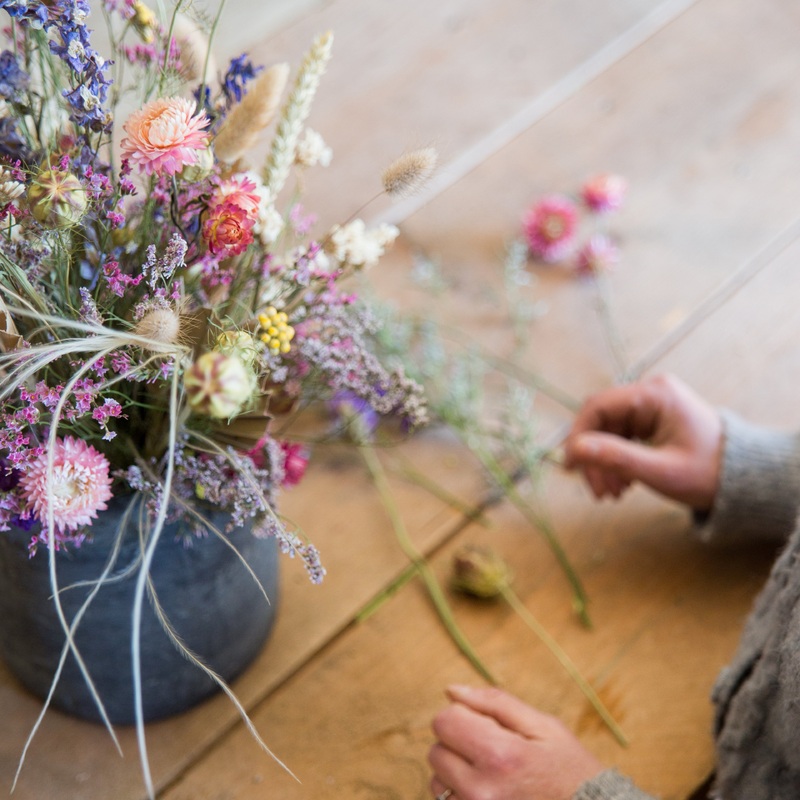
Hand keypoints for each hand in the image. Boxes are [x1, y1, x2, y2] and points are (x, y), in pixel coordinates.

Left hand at [428, 685, 602, 799]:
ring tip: (493, 775)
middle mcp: (481, 791)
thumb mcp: (543, 726)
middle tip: (493, 749)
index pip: (444, 722)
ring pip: (437, 780)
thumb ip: (494, 702)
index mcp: (499, 755)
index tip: (487, 725)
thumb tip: (451, 690)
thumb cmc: (568, 769)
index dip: (463, 716)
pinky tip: (489, 792)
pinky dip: (460, 794)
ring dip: (456, 772)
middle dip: (458, 743)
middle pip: (436, 751)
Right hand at [562, 374, 722, 509]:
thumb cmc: (709, 473)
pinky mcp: (651, 421)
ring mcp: (651, 406)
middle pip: (601, 421)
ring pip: (608, 432)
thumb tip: (575, 450)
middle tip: (599, 493)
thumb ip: (617, 458)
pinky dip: (616, 460)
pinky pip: (621, 437)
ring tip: (613, 494)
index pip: (598, 407)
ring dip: (604, 462)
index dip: (578, 435)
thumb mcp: (661, 470)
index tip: (571, 467)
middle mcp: (650, 393)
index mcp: (654, 395)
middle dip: (595, 457)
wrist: (744, 481)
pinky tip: (622, 484)